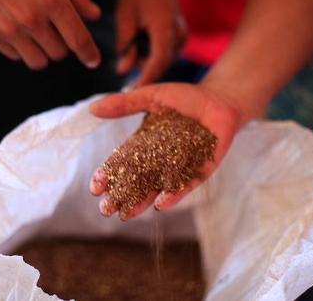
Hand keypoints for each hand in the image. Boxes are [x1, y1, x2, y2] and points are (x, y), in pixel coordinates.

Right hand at [0, 0, 100, 68]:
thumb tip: (93, 16)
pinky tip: (19, 30)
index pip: (78, 40)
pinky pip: (16, 56)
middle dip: (62, 43)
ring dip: (43, 51)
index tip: (92, 60)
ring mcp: (9, 29)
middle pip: (59, 53)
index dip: (89, 54)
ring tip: (39, 34)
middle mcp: (30, 19)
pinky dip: (22, 48)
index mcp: (50, 1)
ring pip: (39, 61)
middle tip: (56, 28)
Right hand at [89, 83, 240, 219]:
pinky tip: (161, 203)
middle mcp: (160, 160)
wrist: (219, 99)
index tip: (95, 187)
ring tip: (127, 214)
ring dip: (143, 202)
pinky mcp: (200, 171)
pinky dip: (174, 194)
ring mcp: (180, 167)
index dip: (109, 175)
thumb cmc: (185, 98)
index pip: (123, 163)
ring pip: (158, 189)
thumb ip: (125, 104)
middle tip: (106, 209)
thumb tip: (93, 108)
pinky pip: (186, 185)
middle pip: (138, 182)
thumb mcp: (152, 97)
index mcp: (145, 145)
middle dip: (122, 196)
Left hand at [115, 0, 185, 86]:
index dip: (146, 78)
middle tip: (128, 49)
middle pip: (161, 63)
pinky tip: (145, 36)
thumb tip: (123, 71)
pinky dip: (153, 52)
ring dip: (147, 58)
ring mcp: (183, 35)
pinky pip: (167, 53)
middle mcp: (179, 33)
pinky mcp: (181, 36)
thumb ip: (124, 46)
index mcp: (165, 26)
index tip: (134, 93)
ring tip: (137, 34)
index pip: (158, 60)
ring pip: (164, 60)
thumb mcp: (125, 16)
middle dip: (143, 64)